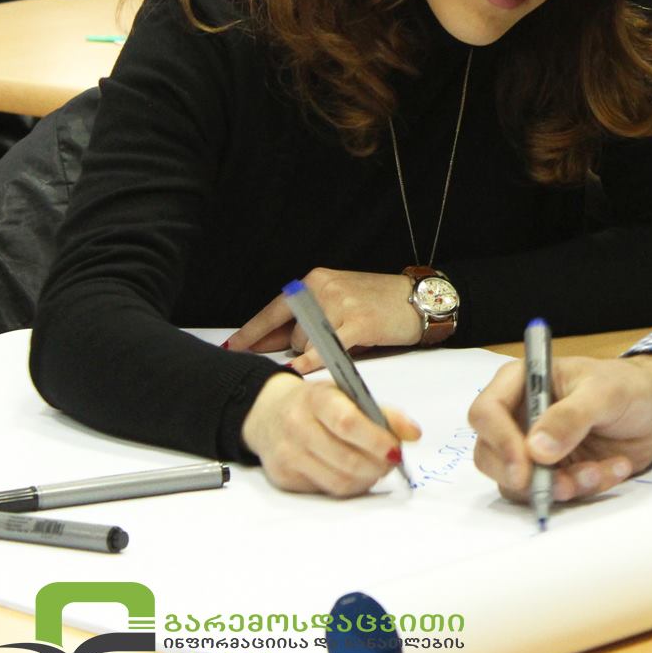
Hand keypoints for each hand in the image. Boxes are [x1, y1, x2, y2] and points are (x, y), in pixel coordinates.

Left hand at [225, 268, 421, 373]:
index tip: (233, 348)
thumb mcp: (340, 299)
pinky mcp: (356, 323)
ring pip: (307, 345)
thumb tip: (272, 344)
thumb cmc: (380, 302)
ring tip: (351, 343)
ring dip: (320, 355)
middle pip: (292, 335)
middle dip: (301, 349)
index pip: (274, 310)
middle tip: (329, 347)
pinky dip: (310, 364)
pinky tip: (299, 372)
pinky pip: (323, 351)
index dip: (252, 333)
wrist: (418, 298)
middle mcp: (322, 288)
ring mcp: (339, 305)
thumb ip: (308, 317)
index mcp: (315, 280)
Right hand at [241, 372, 421, 495]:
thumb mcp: (347, 394)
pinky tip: (354, 473)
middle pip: (346, 459)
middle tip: (393, 461)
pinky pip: (326, 491)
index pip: (348, 423)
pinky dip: (348, 485)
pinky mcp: (284, 478)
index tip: (398, 449)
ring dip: (367, 479)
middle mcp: (297, 427)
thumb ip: (382, 412)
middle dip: (378, 465)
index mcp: (316, 399)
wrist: (267, 413)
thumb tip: (414, 434)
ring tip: (377, 468)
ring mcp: (288, 456)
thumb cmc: (316, 403)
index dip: (377, 440)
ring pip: (338, 481)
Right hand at [468, 354, 651, 502]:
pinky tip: (614, 468)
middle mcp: (519, 417)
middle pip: (489, 456)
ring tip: (599, 471)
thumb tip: (535, 450)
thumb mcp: (604, 393)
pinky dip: (583, 489)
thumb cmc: (627, 386)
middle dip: (524, 477)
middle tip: (560, 483)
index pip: (486, 412)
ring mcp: (534, 449)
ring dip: (561, 486)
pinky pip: (553, 494)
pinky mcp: (554, 473)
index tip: (526, 464)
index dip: (498, 440)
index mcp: (521, 382)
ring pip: (520, 484)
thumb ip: (571, 417)